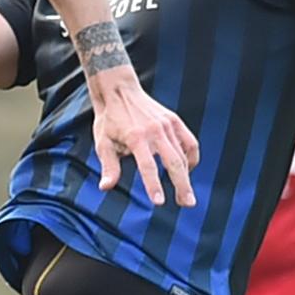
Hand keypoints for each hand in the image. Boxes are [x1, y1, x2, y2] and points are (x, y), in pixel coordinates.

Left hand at [92, 72, 199, 207]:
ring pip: (183, 155)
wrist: (119, 90)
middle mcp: (155, 131)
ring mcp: (167, 124)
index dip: (153, 185)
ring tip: (186, 196)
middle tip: (187, 204)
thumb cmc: (109, 120)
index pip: (147, 166)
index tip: (159, 202)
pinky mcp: (174, 121)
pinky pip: (189, 142)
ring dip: (186, 177)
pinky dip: (191, 158)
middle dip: (182, 185)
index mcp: (135, 137)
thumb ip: (109, 166)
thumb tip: (105, 187)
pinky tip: (187, 171)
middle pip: (173, 162)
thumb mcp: (103, 143)